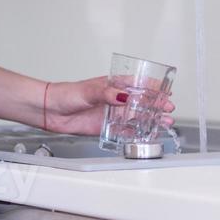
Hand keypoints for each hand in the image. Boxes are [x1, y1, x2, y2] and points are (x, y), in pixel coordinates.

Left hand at [42, 77, 175, 135]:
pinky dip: (137, 133)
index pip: (136, 84)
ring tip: (165, 123)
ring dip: (151, 119)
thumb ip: (105, 94)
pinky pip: (125, 131)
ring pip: (136, 117)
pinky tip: (148, 135)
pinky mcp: (106, 127)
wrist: (50, 111)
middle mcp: (113, 100)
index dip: (151, 88)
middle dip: (156, 105)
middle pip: (140, 102)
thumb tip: (122, 96)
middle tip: (169, 109)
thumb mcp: (87, 91)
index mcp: (110, 86)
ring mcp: (111, 114)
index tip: (165, 91)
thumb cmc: (65, 94)